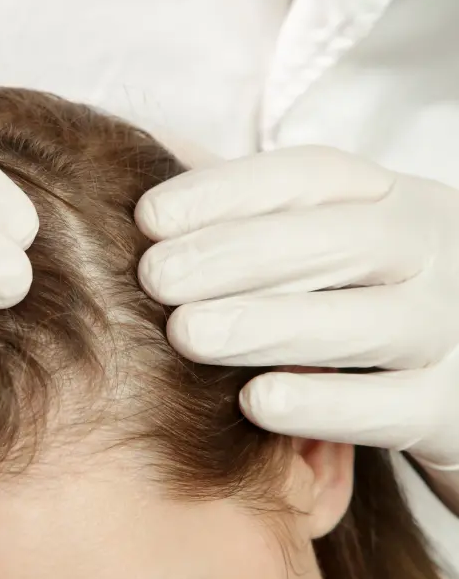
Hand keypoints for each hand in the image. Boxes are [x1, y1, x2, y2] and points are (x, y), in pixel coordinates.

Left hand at [136, 146, 458, 512]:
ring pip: (367, 324)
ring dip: (267, 325)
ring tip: (185, 333)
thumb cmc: (370, 303)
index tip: (150, 216)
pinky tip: (254, 402)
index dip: (229, 191)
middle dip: (238, 255)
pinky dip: (321, 405)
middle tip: (155, 277)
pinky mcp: (450, 411)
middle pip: (343, 241)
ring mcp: (453, 331)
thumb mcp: (334, 244)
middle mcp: (437, 256)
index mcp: (401, 203)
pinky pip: (388, 409)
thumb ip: (258, 215)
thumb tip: (152, 166)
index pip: (316, 177)